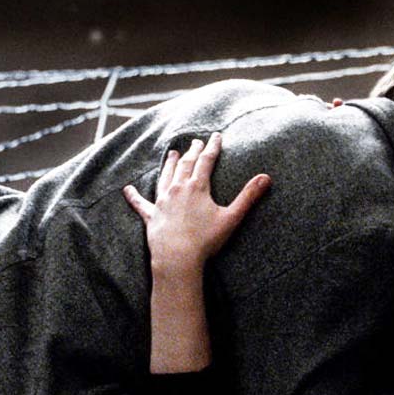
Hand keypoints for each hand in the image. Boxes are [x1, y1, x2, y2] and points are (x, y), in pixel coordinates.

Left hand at [124, 132, 270, 271]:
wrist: (177, 258)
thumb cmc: (205, 240)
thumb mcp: (231, 217)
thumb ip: (248, 196)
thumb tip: (266, 178)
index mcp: (197, 187)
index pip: (206, 161)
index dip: (212, 147)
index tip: (216, 136)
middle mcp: (177, 189)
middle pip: (186, 165)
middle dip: (192, 152)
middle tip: (195, 141)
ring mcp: (162, 202)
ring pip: (165, 177)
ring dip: (169, 164)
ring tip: (173, 153)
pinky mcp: (152, 216)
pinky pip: (141, 204)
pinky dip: (134, 196)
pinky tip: (127, 189)